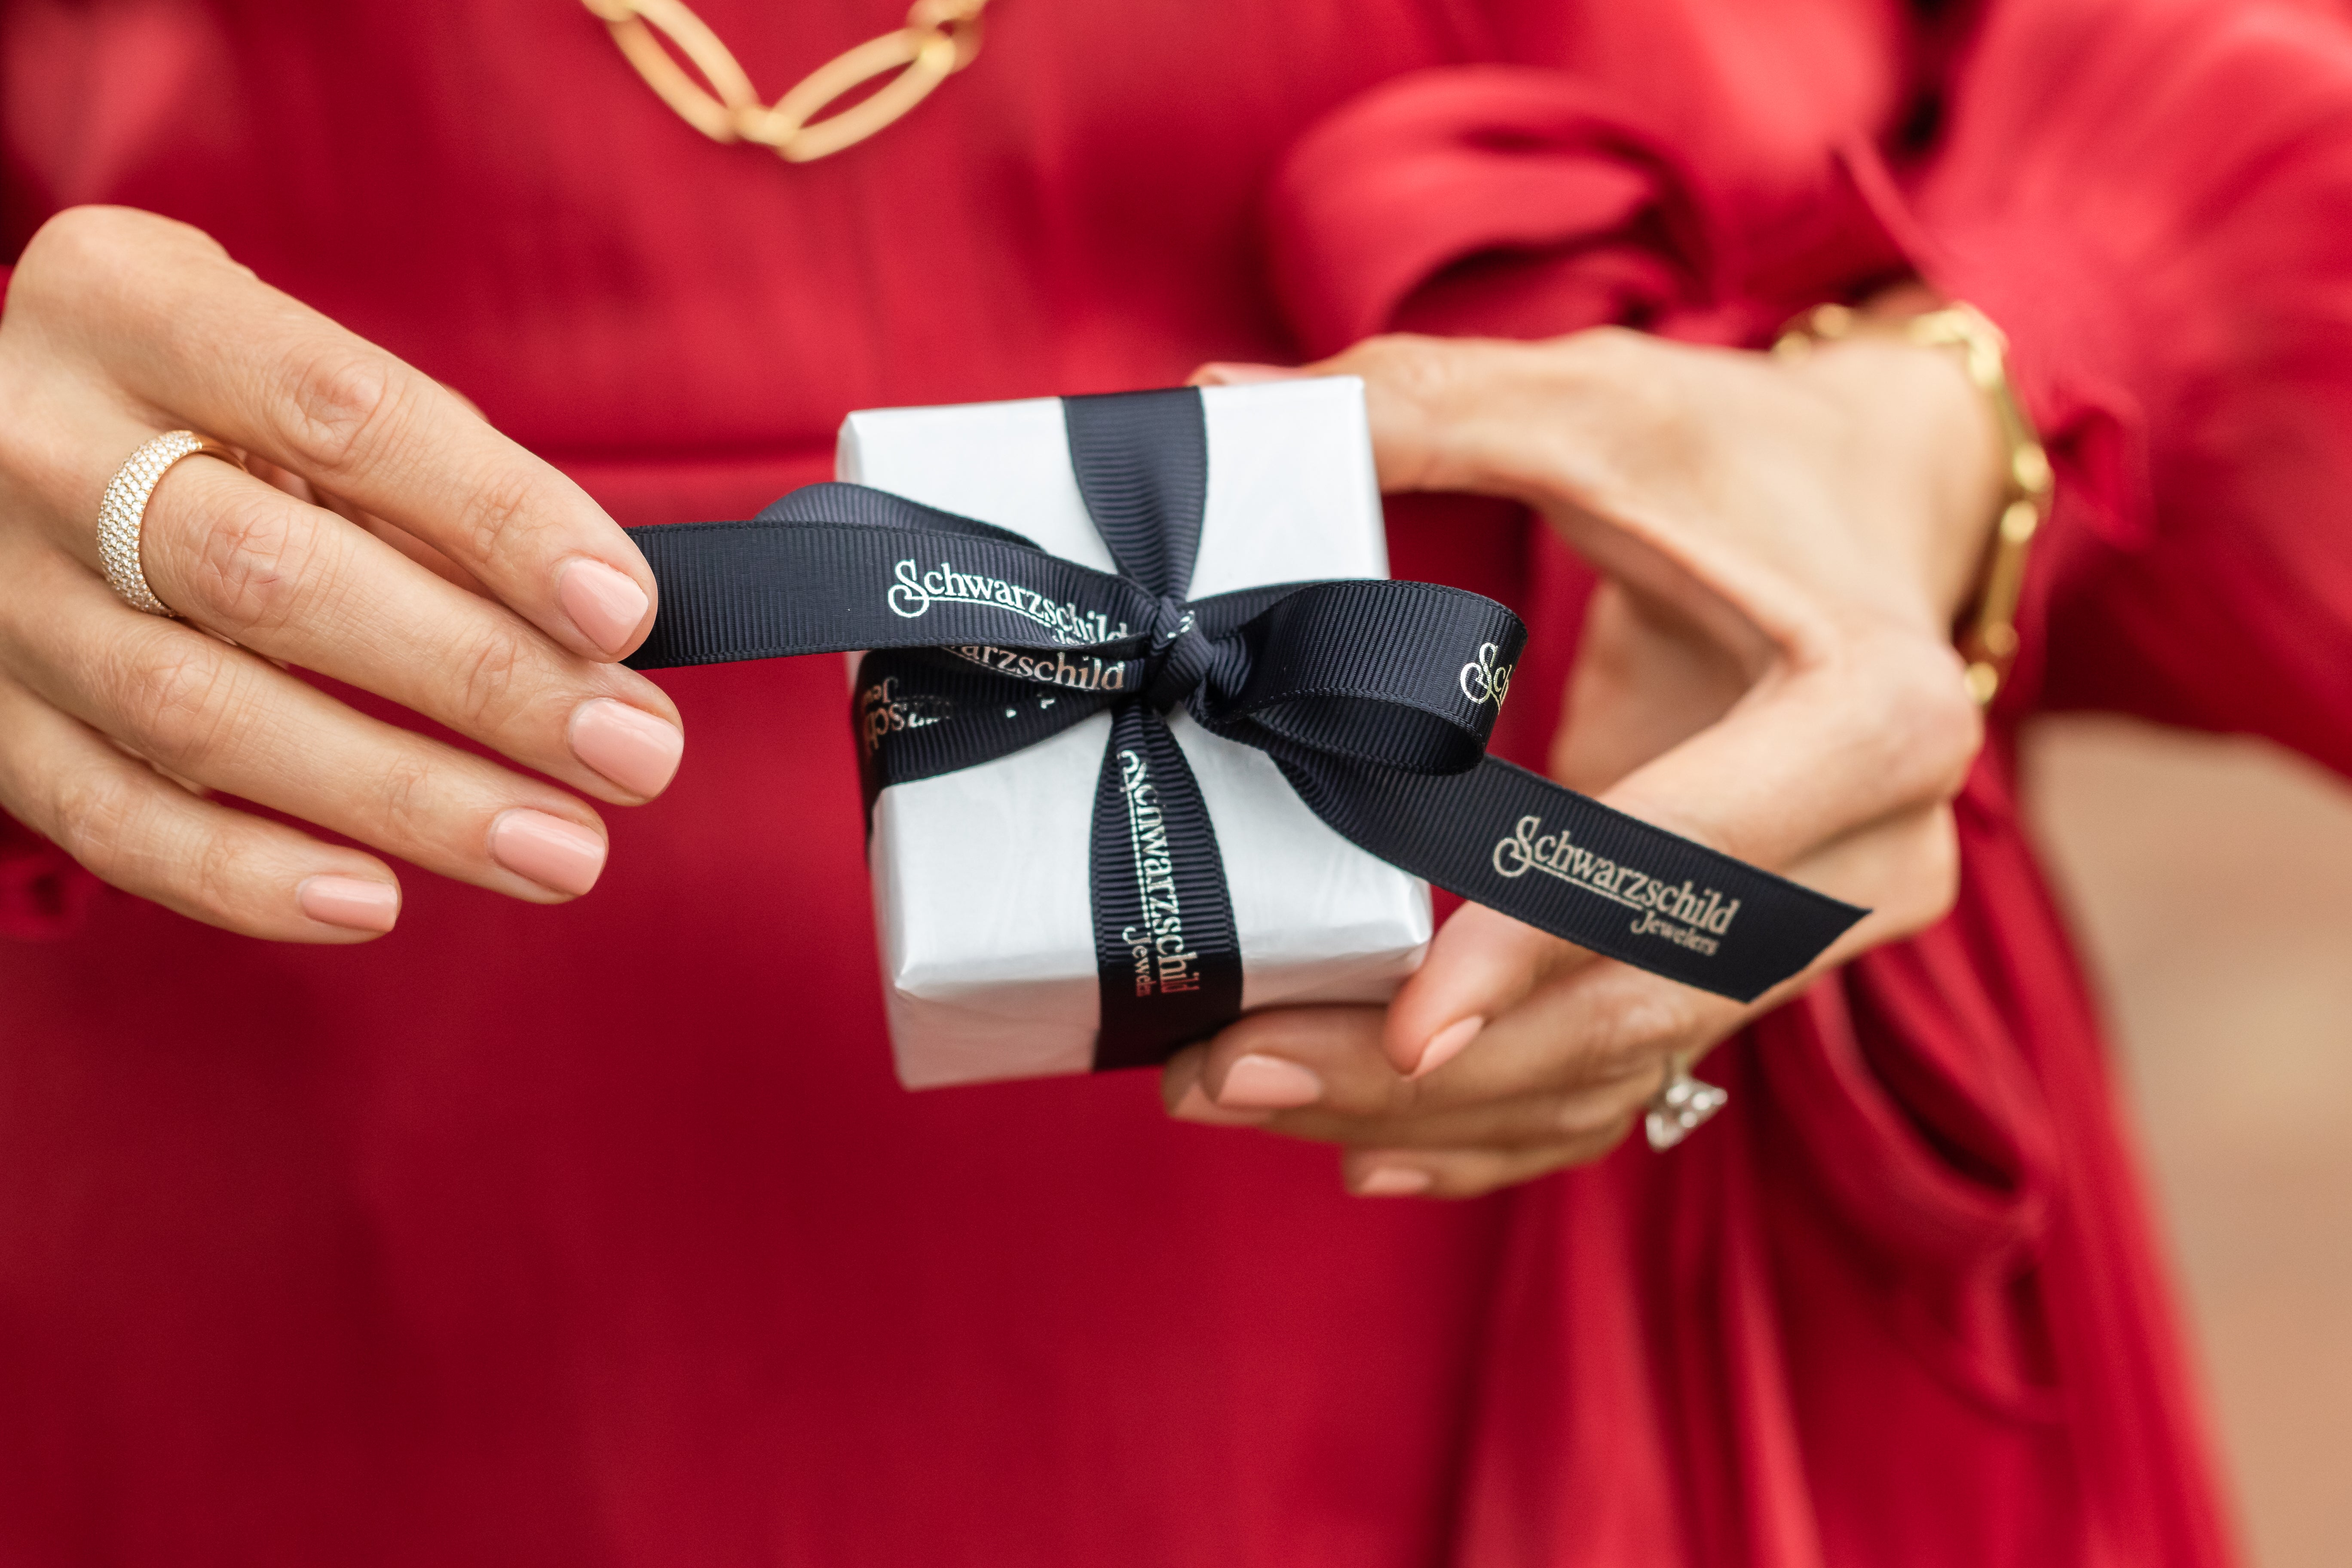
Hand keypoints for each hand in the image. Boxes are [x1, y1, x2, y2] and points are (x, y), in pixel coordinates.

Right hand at [0, 206, 683, 939]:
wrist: (4, 438)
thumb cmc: (210, 410)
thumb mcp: (299, 380)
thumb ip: (430, 476)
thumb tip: (601, 622)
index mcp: (126, 302)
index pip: (342, 410)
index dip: (497, 516)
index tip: (626, 613)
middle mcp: (34, 440)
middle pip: (274, 578)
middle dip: (479, 678)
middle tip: (633, 753)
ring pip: (202, 716)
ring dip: (406, 799)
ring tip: (562, 851)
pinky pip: (111, 818)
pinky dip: (247, 875)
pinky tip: (379, 904)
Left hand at [1168, 315, 2006, 1194]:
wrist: (1884, 507)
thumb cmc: (1742, 451)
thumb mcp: (1600, 404)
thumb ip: (1426, 407)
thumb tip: (1219, 415)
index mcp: (1871, 717)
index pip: (1684, 861)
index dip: (1538, 945)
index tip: (1402, 1026)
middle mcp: (1884, 855)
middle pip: (1639, 1004)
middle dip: (1432, 1067)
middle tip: (1229, 1074)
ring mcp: (1835, 929)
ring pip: (1626, 1066)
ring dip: (1441, 1113)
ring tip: (1251, 1100)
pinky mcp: (1766, 959)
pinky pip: (1638, 1072)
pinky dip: (1512, 1125)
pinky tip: (1377, 1150)